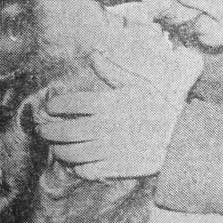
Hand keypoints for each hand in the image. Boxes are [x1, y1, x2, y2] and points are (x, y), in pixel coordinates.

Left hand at [37, 43, 201, 179]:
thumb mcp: (137, 84)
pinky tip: (77, 163)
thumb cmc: (159, 108)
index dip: (52, 106)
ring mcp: (106, 149)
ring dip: (58, 150)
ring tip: (55, 147)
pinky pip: (85, 170)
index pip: (65, 104)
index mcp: (105, 103)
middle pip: (62, 131)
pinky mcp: (113, 167)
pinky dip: (77, 168)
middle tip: (42, 130)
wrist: (180, 139)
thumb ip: (111, 71)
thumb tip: (94, 52)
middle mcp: (101, 126)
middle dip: (47, 130)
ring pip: (69, 153)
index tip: (49, 108)